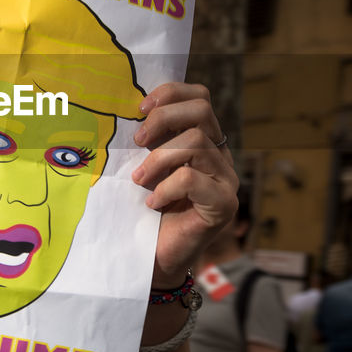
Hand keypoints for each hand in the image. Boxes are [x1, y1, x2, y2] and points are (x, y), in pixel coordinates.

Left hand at [130, 82, 237, 287]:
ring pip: (197, 143)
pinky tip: (152, 202)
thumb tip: (125, 112)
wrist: (156, 258)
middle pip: (202, 111)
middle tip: (138, 141)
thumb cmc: (144, 210)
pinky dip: (166, 187)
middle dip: (164, 119)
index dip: (171, 93)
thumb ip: (147, 141)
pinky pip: (193, 180)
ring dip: (159, 158)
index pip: (199, 97)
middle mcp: (220, 155)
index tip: (140, 108)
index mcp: (203, 140)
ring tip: (138, 179)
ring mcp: (226, 179)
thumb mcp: (143, 166)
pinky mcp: (224, 204)